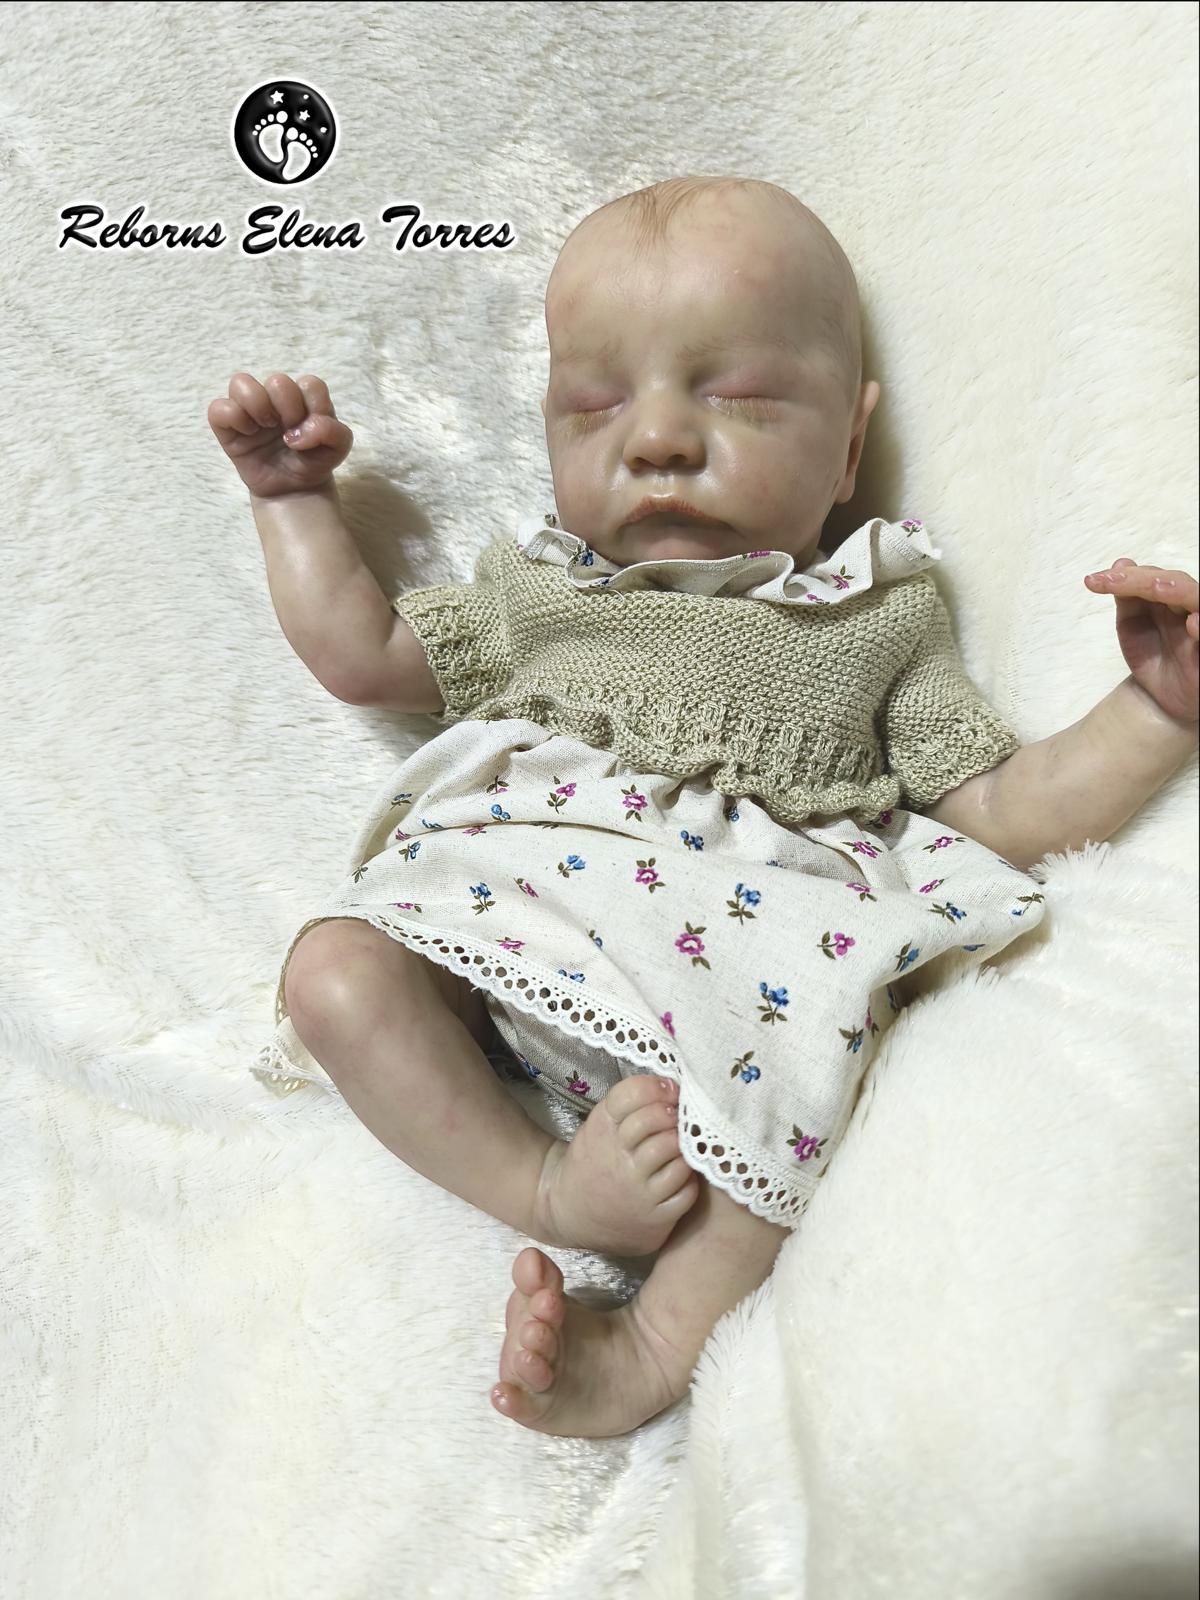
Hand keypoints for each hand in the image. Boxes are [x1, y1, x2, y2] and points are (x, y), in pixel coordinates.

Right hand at [207, 372, 353, 497]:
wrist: (294, 491)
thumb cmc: (313, 462)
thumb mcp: (338, 449)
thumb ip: (333, 432)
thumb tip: (297, 432)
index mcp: (303, 398)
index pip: (310, 384)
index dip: (313, 408)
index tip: (309, 430)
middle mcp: (275, 399)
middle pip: (278, 380)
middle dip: (288, 409)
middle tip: (288, 433)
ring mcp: (250, 411)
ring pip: (240, 382)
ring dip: (257, 405)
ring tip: (265, 427)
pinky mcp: (228, 428)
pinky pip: (218, 409)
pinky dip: (233, 418)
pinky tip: (248, 434)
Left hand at [1084, 558, 1198, 723]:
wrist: (1161, 697)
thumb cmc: (1152, 656)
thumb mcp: (1132, 626)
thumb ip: (1127, 597)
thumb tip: (1120, 563)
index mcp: (1170, 598)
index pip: (1152, 578)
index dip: (1125, 577)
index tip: (1093, 581)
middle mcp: (1190, 607)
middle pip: (1175, 583)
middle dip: (1143, 580)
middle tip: (1114, 581)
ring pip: (1198, 600)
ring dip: (1179, 592)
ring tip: (1156, 589)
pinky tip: (1193, 624)